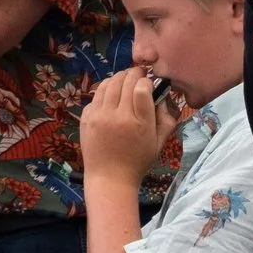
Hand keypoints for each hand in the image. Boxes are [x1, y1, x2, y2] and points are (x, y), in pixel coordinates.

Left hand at [80, 67, 172, 185]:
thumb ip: (166, 119)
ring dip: (118, 78)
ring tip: (124, 80)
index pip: (141, 87)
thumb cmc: (137, 161)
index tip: (149, 83)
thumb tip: (164, 96)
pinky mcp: (86, 118)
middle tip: (139, 75)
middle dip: (134, 74)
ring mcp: (99, 116)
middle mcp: (117, 115)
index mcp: (139, 122)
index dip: (146, 80)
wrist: (109, 178)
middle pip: (124, 80)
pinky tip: (110, 95)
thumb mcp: (159, 143)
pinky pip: (96, 95)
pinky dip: (105, 90)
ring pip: (108, 83)